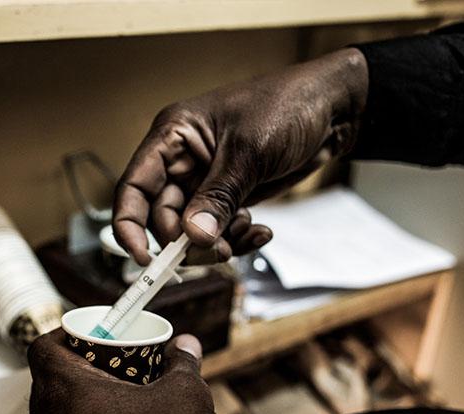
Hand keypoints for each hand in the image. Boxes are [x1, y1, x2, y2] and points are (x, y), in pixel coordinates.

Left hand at [27, 330, 228, 413]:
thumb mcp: (184, 392)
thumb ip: (179, 363)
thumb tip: (186, 345)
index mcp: (65, 394)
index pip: (42, 348)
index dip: (64, 335)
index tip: (92, 335)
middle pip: (49, 384)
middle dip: (79, 370)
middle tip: (114, 366)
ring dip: (84, 407)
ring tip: (124, 404)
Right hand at [113, 48, 368, 264]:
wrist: (334, 107)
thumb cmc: (288, 105)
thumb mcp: (248, 151)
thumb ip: (217, 197)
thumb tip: (192, 237)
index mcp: (173, 136)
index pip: (134, 187)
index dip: (129, 226)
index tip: (144, 258)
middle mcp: (182, 160)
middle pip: (162, 217)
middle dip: (188, 240)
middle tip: (219, 249)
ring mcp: (206, 180)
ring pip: (192, 230)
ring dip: (217, 241)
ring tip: (247, 229)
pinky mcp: (230, 195)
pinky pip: (220, 229)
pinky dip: (237, 237)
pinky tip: (261, 231)